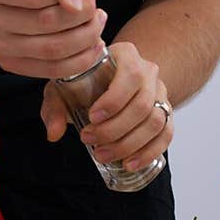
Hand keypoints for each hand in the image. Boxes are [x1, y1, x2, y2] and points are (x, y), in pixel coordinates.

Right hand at [0, 0, 106, 77]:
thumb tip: (75, 5)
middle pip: (45, 24)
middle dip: (83, 17)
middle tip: (96, 9)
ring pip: (51, 50)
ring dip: (86, 38)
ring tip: (97, 23)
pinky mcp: (8, 64)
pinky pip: (51, 70)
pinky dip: (80, 60)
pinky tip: (92, 45)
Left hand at [41, 40, 173, 170]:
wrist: (110, 81)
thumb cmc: (85, 82)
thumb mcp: (64, 87)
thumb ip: (55, 107)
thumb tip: (54, 133)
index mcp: (127, 55)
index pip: (130, 75)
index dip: (114, 100)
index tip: (92, 117)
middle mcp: (148, 72)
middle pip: (143, 104)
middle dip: (115, 129)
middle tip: (90, 140)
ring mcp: (161, 93)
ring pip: (156, 122)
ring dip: (130, 144)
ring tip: (104, 155)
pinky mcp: (166, 114)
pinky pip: (166, 135)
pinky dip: (149, 152)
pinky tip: (129, 164)